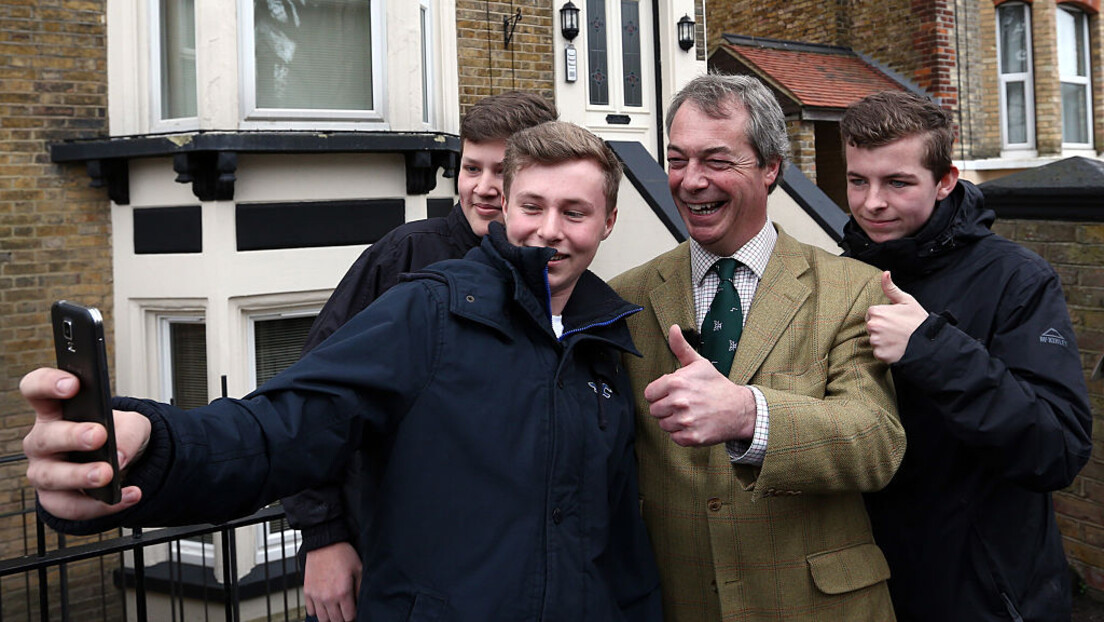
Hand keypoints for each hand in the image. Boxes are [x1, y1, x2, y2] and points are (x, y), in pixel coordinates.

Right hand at [21, 368, 149, 519]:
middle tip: (98, 435)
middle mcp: (42, 440)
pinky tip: (128, 496)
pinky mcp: (54, 499)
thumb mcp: (134, 424)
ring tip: (108, 474)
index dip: (47, 384)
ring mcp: (44, 471)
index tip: (72, 385)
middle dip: (72, 436)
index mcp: (55, 411)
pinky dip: (100, 505)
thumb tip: (119, 456)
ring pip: (52, 476)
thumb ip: (129, 432)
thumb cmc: (117, 435)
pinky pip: (71, 506)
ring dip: (80, 476)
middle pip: (46, 436)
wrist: (123, 465)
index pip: (36, 389)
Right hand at [303, 541, 362, 621]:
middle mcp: (328, 597)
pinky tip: (324, 604)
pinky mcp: (307, 592)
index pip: (349, 617)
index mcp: (343, 592)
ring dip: (330, 617)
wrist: (325, 542)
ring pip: (322, 619)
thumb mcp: (358, 569)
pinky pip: (310, 611)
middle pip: (336, 621)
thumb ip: (360, 589)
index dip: (353, 616)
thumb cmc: (342, 553)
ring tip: (335, 610)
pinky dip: (317, 611)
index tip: (354, 611)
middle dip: (342, 618)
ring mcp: (316, 596)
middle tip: (345, 610)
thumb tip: (361, 602)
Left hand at [642, 325, 755, 446]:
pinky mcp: (692, 437)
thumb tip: (672, 328)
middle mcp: (679, 402)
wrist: (739, 409)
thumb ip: (681, 347)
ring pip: (663, 425)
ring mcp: (686, 421)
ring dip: (673, 421)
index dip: (660, 393)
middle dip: (666, 408)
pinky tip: (694, 424)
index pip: (649, 394)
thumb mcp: (699, 363)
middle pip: (654, 411)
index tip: (672, 393)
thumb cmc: (716, 385)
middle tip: (683, 404)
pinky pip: (674, 437)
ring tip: (690, 413)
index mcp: (676, 382)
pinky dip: (682, 434)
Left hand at [865, 271, 928, 363]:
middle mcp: (873, 326)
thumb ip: (891, 288)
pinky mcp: (880, 354)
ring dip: (883, 341)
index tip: (894, 320)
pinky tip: (897, 348)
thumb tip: (885, 273)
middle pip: (871, 327)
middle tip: (897, 330)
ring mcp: (875, 341)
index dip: (884, 317)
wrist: (928, 342)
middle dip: (881, 328)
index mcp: (876, 312)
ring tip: (898, 339)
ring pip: (875, 340)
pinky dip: (886, 352)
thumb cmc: (918, 320)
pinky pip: (878, 352)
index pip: (872, 314)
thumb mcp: (906, 301)